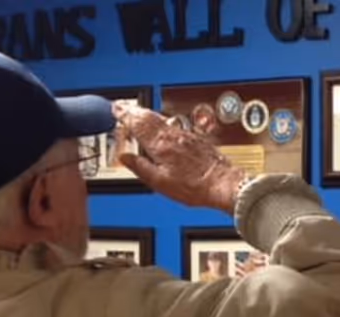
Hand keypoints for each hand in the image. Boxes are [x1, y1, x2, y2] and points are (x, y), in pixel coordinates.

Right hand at [111, 99, 246, 213]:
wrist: (224, 184)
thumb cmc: (195, 187)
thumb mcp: (160, 183)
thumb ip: (140, 167)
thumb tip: (125, 158)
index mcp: (160, 145)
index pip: (137, 124)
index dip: (124, 115)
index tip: (115, 108)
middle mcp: (173, 136)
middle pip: (149, 117)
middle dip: (133, 110)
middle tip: (122, 107)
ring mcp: (186, 136)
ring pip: (161, 119)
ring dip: (146, 115)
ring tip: (137, 114)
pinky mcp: (196, 139)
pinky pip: (173, 126)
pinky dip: (161, 122)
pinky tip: (162, 127)